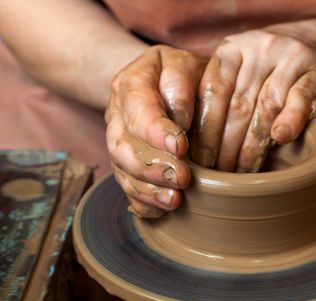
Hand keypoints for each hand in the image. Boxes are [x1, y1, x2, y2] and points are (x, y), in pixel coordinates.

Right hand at [106, 45, 205, 217]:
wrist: (165, 79)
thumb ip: (183, 85)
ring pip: (121, 169)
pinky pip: (126, 186)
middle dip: (150, 166)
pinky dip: (142, 202)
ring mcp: (118, 139)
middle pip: (122, 144)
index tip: (180, 147)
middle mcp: (118, 112)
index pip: (138, 108)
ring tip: (173, 201)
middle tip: (181, 179)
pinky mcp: (125, 162)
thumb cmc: (186, 74)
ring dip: (147, 189)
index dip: (156, 130)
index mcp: (133, 81)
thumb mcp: (189, 65)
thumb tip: (180, 122)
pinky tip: (161, 212)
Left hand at [190, 29, 315, 171]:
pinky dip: (290, 120)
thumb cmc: (266, 72)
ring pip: (267, 106)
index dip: (205, 127)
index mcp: (232, 50)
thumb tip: (191, 145)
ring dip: (253, 144)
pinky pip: (301, 99)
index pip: (213, 90)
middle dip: (226, 144)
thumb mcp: (239, 73)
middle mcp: (259, 49)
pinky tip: (279, 139)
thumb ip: (218, 99)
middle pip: (238, 104)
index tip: (200, 158)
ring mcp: (290, 58)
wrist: (314, 46)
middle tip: (219, 172)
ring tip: (242, 172)